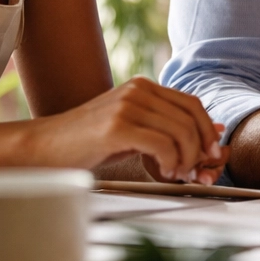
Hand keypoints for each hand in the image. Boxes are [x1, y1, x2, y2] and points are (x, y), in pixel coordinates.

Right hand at [29, 77, 226, 183]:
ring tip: (176, 173)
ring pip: (180, 132)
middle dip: (199, 149)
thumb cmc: (88, 143)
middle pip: (190, 118)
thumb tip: (215, 130)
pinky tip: (164, 172)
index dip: (207, 130)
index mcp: (143, 86)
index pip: (192, 103)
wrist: (44, 148)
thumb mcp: (132, 128)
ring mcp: (126, 106)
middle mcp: (137, 90)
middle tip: (193, 170)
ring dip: (186, 159)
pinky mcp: (117, 127)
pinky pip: (162, 144)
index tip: (211, 154)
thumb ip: (167, 126)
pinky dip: (171, 162)